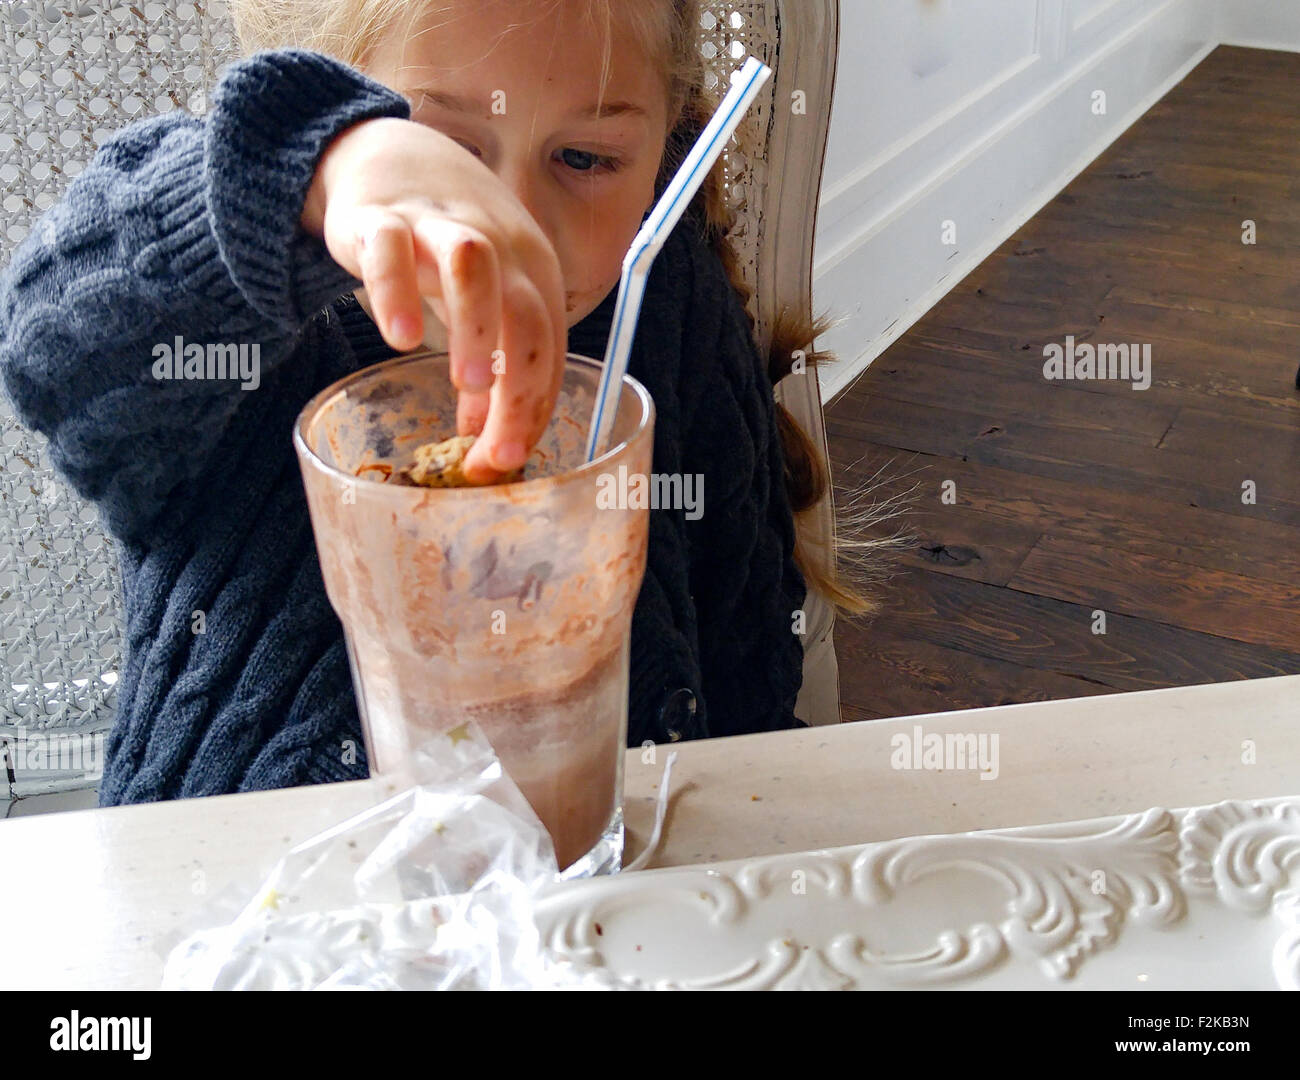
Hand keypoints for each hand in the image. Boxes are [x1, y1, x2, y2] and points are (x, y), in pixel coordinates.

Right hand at [302, 117, 565, 482]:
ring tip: (469, 388)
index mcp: (533, 272)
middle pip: (527, 319)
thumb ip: (491, 363)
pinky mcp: (383, 217)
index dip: (531, 412)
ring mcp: (442, 226)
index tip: (504, 462)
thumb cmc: (448, 245)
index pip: (549, 352)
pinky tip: (401, 340)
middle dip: (518, 392)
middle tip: (494, 451)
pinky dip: (397, 294)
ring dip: (478, 331)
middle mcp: (500, 246)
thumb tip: (486, 435)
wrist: (393, 157)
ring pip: (474, 269)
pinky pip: (391, 251)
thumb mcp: (485, 300)